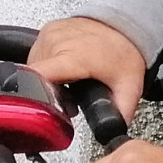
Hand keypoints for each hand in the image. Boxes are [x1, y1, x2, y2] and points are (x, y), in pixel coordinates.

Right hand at [27, 17, 145, 123]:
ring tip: (68, 81)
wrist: (124, 26)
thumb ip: (119, 115)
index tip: (41, 109)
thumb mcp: (129, 89)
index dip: (35, 96)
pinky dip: (47, 67)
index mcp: (75, 56)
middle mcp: (58, 42)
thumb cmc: (124, 53)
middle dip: (48, 94)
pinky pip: (35, 57)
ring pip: (33, 69)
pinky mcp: (44, 31)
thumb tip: (111, 135)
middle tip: (70, 96)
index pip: (38, 76)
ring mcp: (49, 34)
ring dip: (46, 81)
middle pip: (35, 79)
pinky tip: (64, 68)